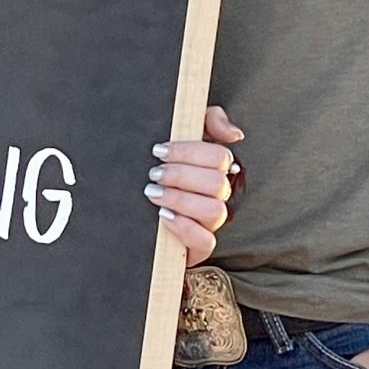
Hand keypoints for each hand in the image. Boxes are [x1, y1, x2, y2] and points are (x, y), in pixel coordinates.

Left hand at [147, 104, 244, 267]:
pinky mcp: (199, 247)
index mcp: (214, 169)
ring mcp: (209, 223)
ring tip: (153, 193)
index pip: (220, 156)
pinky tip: (163, 216)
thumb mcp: (179, 138)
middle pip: (217, 183)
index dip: (190, 152)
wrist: (133, 213)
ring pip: (215, 211)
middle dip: (181, 175)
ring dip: (181, 200)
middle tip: (154, 173)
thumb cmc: (163, 170)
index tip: (159, 151)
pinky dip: (185, 228)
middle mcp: (217, 196)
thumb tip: (234, 134)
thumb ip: (208, 121)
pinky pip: (206, 242)